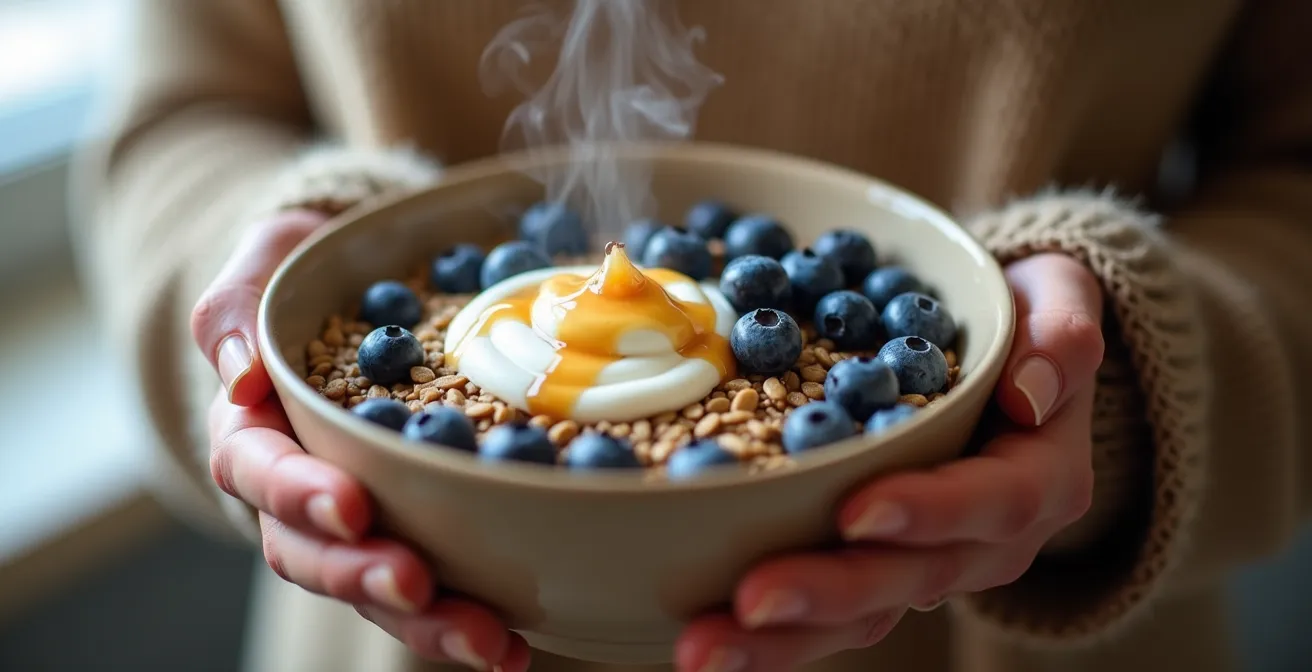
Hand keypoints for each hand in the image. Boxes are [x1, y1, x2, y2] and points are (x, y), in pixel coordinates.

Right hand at [194, 212, 528, 669]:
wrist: (361, 288)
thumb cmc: (306, 275)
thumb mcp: (266, 264)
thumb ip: (237, 309)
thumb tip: (240, 374)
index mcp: (254, 430)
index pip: (257, 470)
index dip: (297, 493)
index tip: (351, 504)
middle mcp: (298, 490)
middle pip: (312, 552)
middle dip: (363, 575)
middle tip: (416, 585)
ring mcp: (359, 519)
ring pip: (376, 585)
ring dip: (427, 621)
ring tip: (487, 643)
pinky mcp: (414, 529)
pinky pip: (435, 582)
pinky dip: (471, 615)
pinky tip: (517, 644)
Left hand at [675, 254, 1104, 671]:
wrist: (1009, 360)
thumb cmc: (1025, 319)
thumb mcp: (1060, 300)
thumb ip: (1062, 336)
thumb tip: (1029, 393)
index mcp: (1038, 480)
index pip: (991, 503)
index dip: (927, 512)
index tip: (856, 512)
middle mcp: (986, 540)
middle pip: (910, 578)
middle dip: (829, 593)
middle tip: (751, 600)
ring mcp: (930, 564)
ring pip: (862, 614)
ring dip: (783, 639)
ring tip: (702, 648)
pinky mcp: (878, 569)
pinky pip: (827, 611)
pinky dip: (767, 633)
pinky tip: (698, 635)